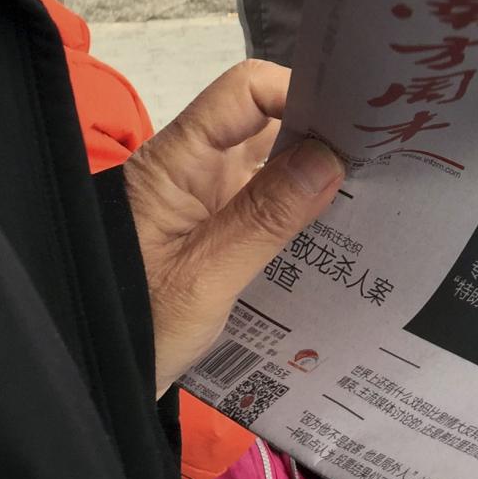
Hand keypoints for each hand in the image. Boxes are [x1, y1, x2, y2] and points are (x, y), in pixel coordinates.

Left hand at [123, 60, 342, 392]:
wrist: (94, 386)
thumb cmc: (134, 328)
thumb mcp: (203, 280)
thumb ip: (264, 218)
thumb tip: (329, 158)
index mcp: (177, 162)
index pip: (244, 92)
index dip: (296, 92)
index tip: (351, 124)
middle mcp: (193, 171)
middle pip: (267, 126)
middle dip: (321, 137)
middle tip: (383, 161)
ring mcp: (206, 203)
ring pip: (273, 169)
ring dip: (318, 181)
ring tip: (375, 199)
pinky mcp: (216, 236)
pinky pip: (268, 208)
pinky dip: (302, 215)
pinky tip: (340, 238)